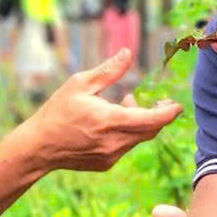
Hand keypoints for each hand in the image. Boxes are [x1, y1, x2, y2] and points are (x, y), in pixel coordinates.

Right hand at [19, 49, 180, 171]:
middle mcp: (114, 142)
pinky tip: (113, 122)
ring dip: (139, 122)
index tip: (178, 105)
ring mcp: (111, 156)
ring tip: (125, 104)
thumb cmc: (58, 111)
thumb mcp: (80, 84)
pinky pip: (126, 147)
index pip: (152, 120)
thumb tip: (128, 53)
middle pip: (150, 130)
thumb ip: (108, 71)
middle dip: (157, 115)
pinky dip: (127, 133)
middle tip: (160, 101)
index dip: (168, 113)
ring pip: (138, 138)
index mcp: (110, 120)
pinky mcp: (106, 163)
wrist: (38, 147)